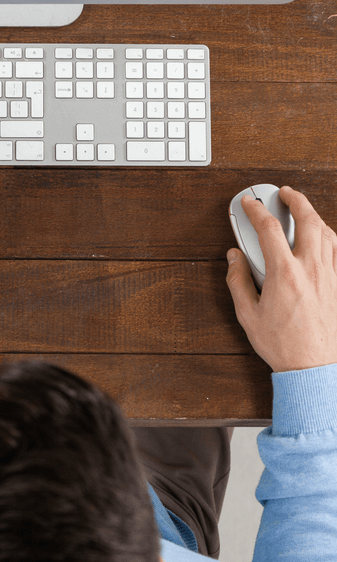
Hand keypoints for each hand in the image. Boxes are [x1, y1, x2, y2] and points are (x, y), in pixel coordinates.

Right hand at [225, 185, 336, 371]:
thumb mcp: (248, 315)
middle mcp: (311, 269)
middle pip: (308, 219)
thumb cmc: (283, 345)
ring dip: (314, 215)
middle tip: (284, 193)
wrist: (315, 368)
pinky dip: (329, 237)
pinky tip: (322, 238)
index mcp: (284, 273)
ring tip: (303, 210)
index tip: (248, 203)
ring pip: (327, 232)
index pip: (269, 228)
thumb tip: (234, 258)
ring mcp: (329, 276)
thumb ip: (238, 281)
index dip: (255, 210)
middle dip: (295, 199)